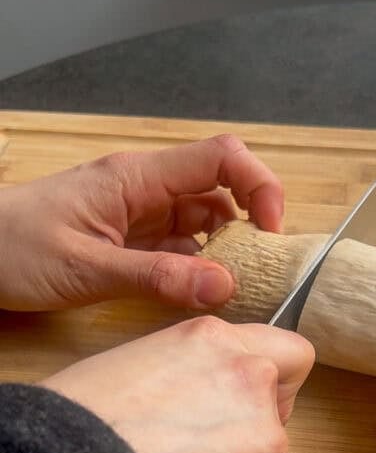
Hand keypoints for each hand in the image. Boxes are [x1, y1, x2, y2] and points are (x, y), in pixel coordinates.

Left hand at [0, 134, 282, 311]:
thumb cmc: (11, 248)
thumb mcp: (86, 269)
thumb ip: (157, 277)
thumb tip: (225, 286)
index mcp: (136, 178)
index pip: (220, 159)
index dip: (259, 186)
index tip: (272, 232)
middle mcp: (144, 189)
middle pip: (220, 189)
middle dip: (249, 226)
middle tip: (259, 272)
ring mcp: (138, 214)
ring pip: (204, 220)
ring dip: (225, 251)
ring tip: (234, 289)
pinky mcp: (130, 239)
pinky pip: (180, 246)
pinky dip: (198, 267)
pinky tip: (201, 293)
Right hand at [42, 317, 314, 452]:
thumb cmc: (75, 427)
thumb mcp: (130, 366)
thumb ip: (188, 375)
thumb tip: (194, 404)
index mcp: (215, 344)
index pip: (291, 355)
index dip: (274, 384)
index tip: (248, 404)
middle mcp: (251, 387)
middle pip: (275, 420)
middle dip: (245, 441)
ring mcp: (262, 449)